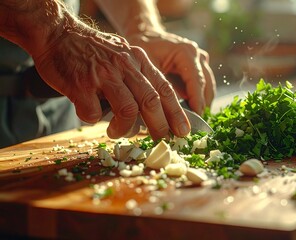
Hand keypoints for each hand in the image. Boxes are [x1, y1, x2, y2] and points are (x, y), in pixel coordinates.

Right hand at [33, 29, 190, 139]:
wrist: (57, 34)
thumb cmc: (93, 51)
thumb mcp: (123, 56)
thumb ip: (138, 77)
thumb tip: (156, 109)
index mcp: (138, 60)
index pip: (164, 89)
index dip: (176, 112)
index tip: (183, 131)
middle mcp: (124, 65)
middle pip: (150, 101)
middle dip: (159, 126)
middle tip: (160, 140)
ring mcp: (103, 75)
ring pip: (127, 110)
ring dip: (125, 128)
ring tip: (117, 132)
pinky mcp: (81, 85)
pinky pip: (94, 113)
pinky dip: (94, 119)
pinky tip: (90, 113)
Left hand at [128, 31, 215, 114]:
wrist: (145, 33)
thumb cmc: (143, 47)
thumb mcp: (146, 66)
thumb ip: (156, 85)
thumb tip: (161, 111)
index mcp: (186, 53)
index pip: (197, 82)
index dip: (197, 102)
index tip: (195, 119)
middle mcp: (197, 55)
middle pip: (206, 86)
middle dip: (201, 106)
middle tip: (193, 125)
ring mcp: (200, 60)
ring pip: (208, 87)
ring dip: (202, 104)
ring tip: (193, 122)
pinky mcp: (198, 66)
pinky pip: (203, 86)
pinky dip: (198, 99)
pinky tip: (191, 113)